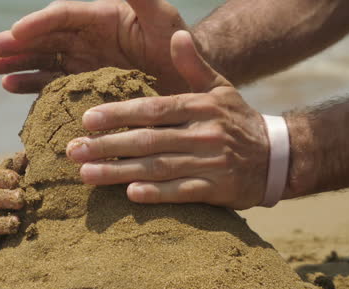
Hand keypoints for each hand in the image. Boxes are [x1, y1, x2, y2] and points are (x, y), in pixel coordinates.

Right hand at [0, 0, 188, 94]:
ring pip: (42, 60)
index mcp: (101, 16)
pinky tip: (11, 86)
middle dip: (14, 44)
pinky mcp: (84, 85)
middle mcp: (87, 37)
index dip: (38, 24)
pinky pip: (53, 83)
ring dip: (15, 63)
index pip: (63, 16)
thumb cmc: (178, 45)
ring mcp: (83, 61)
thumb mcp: (163, 19)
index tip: (16, 33)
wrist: (185, 79)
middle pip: (44, 38)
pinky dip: (32, 85)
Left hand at [66, 31, 270, 210]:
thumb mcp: (220, 88)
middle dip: (107, 146)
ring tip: (85, 175)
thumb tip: (176, 34)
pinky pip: (182, 192)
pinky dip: (156, 194)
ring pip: (158, 167)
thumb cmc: (237, 120)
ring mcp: (211, 163)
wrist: (277, 157)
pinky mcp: (217, 190)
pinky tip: (130, 195)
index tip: (86, 119)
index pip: (153, 109)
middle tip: (71, 151)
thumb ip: (193, 65)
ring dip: (119, 173)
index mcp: (200, 106)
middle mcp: (204, 133)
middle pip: (148, 140)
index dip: (119, 114)